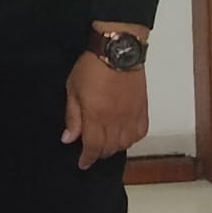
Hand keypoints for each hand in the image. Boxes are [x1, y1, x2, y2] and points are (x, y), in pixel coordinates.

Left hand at [62, 53, 147, 170]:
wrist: (118, 49)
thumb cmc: (91, 66)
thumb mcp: (73, 89)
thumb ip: (72, 116)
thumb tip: (68, 139)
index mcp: (96, 116)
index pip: (93, 147)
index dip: (87, 159)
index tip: (82, 163)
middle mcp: (116, 120)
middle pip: (110, 148)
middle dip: (99, 154)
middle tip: (92, 151)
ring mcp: (131, 115)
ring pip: (126, 143)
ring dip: (115, 148)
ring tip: (107, 143)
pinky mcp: (143, 108)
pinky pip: (141, 132)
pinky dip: (132, 138)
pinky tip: (125, 135)